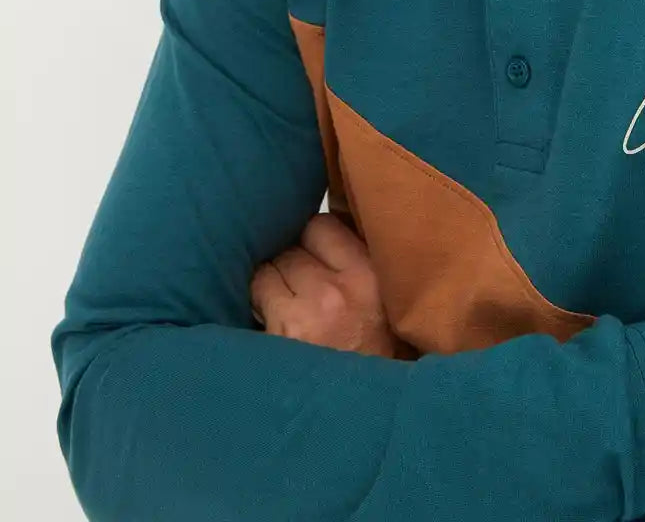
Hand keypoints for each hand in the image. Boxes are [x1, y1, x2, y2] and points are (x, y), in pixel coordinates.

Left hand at [249, 212, 417, 359]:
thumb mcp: (382, 306)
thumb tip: (314, 235)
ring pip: (272, 265)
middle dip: (289, 262)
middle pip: (294, 244)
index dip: (310, 241)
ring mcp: (314, 306)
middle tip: (294, 287)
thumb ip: (357, 269)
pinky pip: (259, 289)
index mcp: (373, 275)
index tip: (308, 259)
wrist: (359, 422)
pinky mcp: (287, 328)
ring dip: (272, 282)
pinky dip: (258, 302)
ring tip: (282, 307)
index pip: (324, 225)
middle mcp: (345, 285)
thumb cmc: (370, 363)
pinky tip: (270, 324)